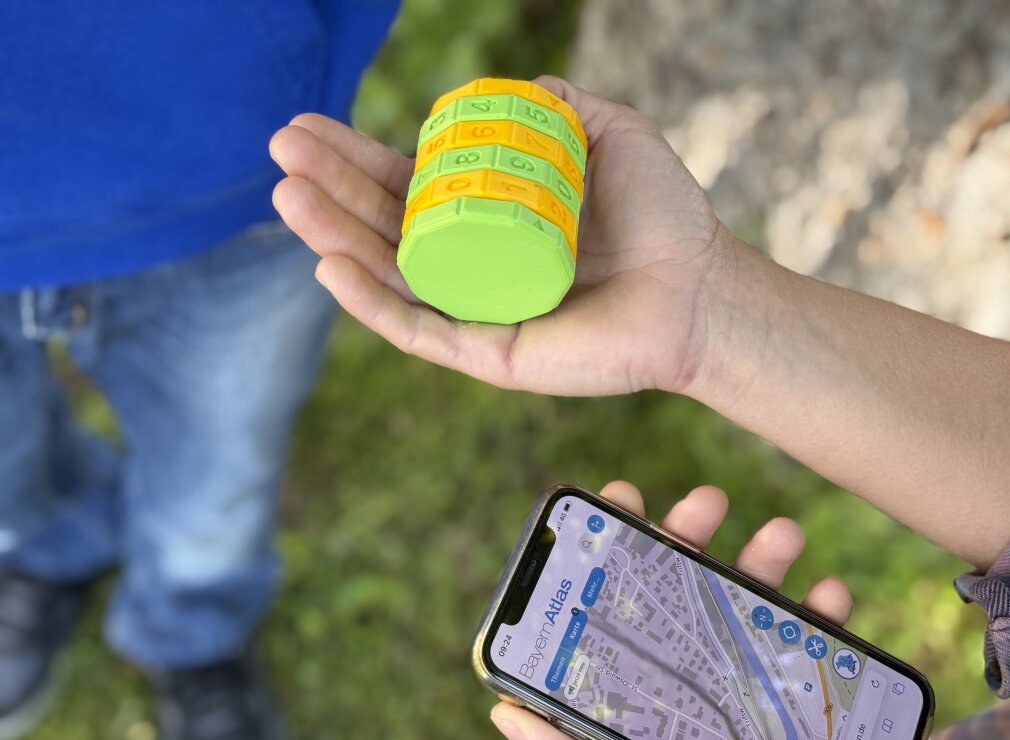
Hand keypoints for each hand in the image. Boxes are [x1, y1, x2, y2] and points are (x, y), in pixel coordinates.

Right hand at [269, 76, 732, 396]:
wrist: (702, 287)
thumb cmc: (665, 218)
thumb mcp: (613, 136)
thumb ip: (566, 108)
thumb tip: (523, 90)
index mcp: (492, 219)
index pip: (408, 187)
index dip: (355, 159)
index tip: (307, 129)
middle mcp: (474, 266)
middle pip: (384, 227)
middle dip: (329, 189)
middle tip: (282, 153)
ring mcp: (476, 314)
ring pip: (389, 277)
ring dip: (332, 238)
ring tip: (287, 197)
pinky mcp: (489, 355)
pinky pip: (418, 331)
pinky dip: (372, 303)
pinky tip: (329, 267)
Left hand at [489, 480, 852, 739]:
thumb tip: (503, 712)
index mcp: (637, 697)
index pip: (619, 610)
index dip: (618, 550)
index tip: (622, 496)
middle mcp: (687, 681)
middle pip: (682, 591)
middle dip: (691, 536)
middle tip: (705, 503)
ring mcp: (745, 686)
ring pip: (749, 605)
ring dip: (766, 560)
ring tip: (783, 532)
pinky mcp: (802, 701)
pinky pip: (815, 647)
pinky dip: (826, 615)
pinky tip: (831, 594)